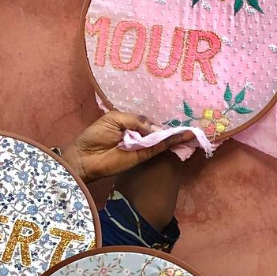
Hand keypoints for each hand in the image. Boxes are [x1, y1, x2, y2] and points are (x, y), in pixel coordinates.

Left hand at [59, 111, 191, 183]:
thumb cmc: (95, 135)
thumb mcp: (115, 119)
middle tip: (192, 127)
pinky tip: (182, 137)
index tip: (179, 120)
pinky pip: (159, 148)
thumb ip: (137, 120)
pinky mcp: (143, 156)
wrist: (84, 156)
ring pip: (163, 140)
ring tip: (193, 132)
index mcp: (131, 124)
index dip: (162, 122)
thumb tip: (157, 128)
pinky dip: (170, 143)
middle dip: (174, 129)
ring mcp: (142, 146)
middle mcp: (139, 135)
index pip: (150, 122)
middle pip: (159, 131)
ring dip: (177, 136)